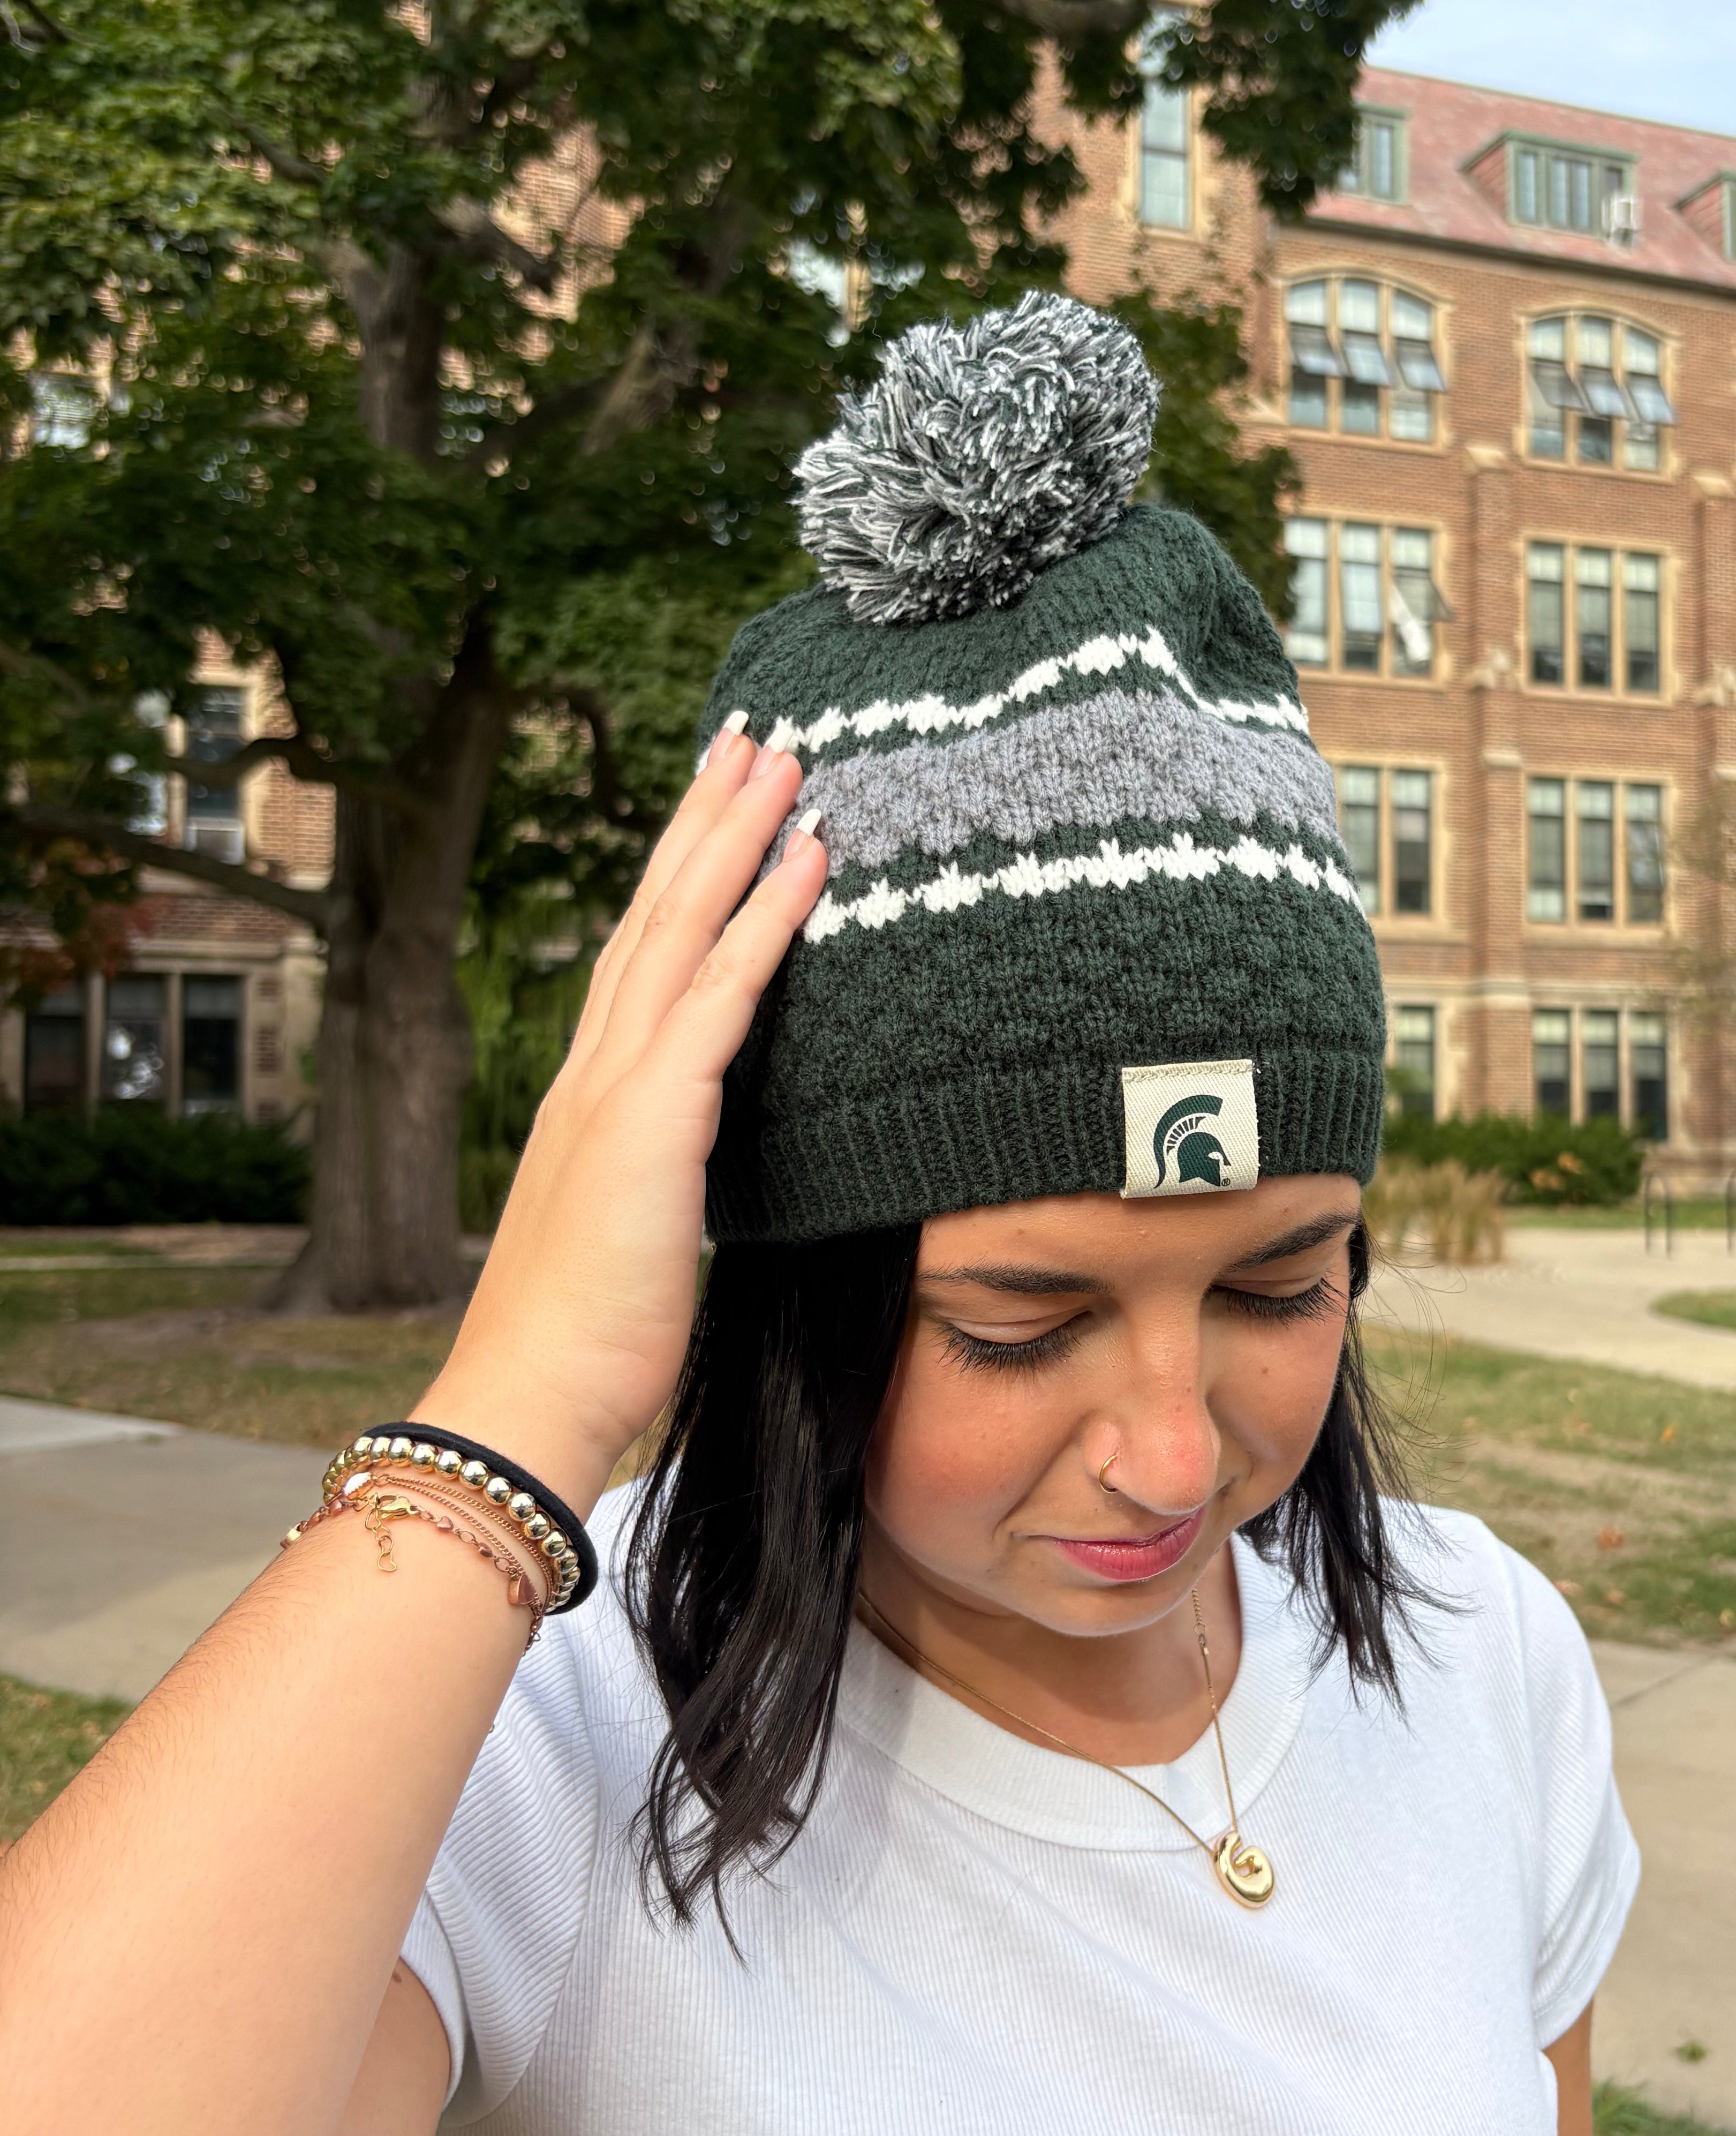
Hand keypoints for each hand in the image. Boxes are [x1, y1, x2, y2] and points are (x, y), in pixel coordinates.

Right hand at [416, 721, 823, 1512]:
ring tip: (785, 760)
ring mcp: (618, 1086)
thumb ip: (660, 1187)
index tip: (718, 809)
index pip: (642, 958)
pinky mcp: (650, 1118)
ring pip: (682, 927)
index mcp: (592, 1097)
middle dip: (704, 818)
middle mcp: (597, 1071)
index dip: (680, 877)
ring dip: (736, 835)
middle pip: (656, 913)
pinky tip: (807, 859)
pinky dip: (766, 920)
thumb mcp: (635, 1239)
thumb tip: (692, 1181)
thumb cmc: (585, 1344)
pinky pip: (721, 995)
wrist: (529, 1398)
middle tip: (752, 737)